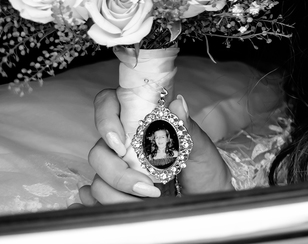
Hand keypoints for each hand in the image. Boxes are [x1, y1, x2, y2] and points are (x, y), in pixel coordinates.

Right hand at [78, 89, 232, 204]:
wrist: (207, 196)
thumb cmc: (203, 167)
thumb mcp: (200, 146)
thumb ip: (187, 127)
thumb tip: (178, 105)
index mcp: (142, 119)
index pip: (108, 104)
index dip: (105, 121)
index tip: (120, 144)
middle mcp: (125, 141)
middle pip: (99, 150)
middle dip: (117, 173)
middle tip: (146, 184)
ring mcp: (119, 167)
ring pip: (98, 178)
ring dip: (117, 194)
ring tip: (150, 198)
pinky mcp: (117, 191)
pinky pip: (96, 198)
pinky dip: (104, 204)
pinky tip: (124, 206)